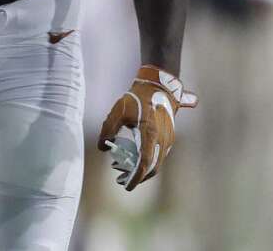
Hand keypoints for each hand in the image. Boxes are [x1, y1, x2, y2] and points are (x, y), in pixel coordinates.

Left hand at [97, 65, 196, 190]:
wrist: (160, 87)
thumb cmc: (137, 98)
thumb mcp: (118, 111)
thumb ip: (108, 129)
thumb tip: (103, 148)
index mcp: (150, 134)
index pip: (145, 163)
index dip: (136, 177)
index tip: (126, 186)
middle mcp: (162, 140)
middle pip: (152, 168)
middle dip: (137, 177)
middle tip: (121, 179)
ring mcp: (168, 140)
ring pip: (156, 163)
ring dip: (141, 169)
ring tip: (122, 168)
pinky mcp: (169, 137)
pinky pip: (159, 155)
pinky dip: (147, 161)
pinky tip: (133, 156)